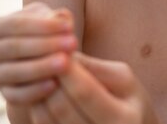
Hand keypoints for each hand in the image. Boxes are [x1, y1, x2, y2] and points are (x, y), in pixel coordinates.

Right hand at [0, 2, 77, 103]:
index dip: (44, 25)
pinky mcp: (2, 93)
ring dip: (41, 67)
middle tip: (73, 43)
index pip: (17, 24)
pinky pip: (15, 95)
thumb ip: (55, 17)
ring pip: (14, 72)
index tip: (69, 27)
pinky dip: (34, 91)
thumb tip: (63, 17)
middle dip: (46, 45)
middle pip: (15, 47)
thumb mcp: (45, 19)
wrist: (34, 56)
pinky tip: (54, 85)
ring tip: (66, 62)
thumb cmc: (41, 31)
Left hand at [30, 52, 159, 123]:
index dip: (67, 70)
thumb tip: (62, 54)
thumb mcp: (121, 78)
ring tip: (41, 71)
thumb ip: (93, 68)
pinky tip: (41, 89)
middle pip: (61, 107)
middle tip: (43, 57)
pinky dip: (37, 105)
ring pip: (45, 119)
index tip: (58, 49)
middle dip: (50, 79)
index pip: (85, 92)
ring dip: (39, 91)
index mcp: (123, 120)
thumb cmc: (128, 99)